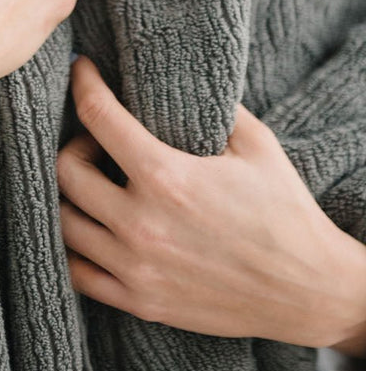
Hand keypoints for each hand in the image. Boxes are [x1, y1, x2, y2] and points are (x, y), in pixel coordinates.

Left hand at [57, 54, 363, 347]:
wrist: (308, 290)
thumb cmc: (284, 211)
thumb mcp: (256, 144)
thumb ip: (213, 106)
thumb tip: (176, 77)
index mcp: (167, 177)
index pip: (98, 116)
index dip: (83, 83)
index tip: (80, 70)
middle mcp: (142, 223)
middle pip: (66, 171)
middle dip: (74, 144)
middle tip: (95, 143)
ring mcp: (136, 267)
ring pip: (62, 222)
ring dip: (69, 196)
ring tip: (93, 186)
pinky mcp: (139, 301)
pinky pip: (77, 273)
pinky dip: (73, 249)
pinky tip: (93, 230)